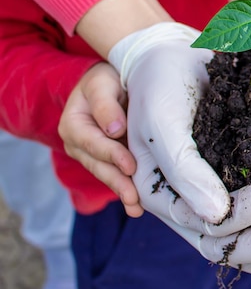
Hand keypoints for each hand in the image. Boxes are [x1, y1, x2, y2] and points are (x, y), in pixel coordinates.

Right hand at [58, 62, 142, 216]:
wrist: (113, 81)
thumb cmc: (107, 79)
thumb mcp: (102, 84)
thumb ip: (106, 105)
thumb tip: (114, 130)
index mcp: (73, 124)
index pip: (93, 143)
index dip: (112, 155)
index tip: (130, 166)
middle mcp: (79, 144)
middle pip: (99, 166)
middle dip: (118, 183)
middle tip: (134, 199)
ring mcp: (92, 155)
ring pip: (107, 175)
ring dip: (123, 191)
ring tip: (137, 208)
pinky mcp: (108, 160)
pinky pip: (117, 175)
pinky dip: (128, 188)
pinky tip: (139, 205)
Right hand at [107, 22, 250, 275]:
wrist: (170, 61)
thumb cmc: (160, 86)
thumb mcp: (164, 122)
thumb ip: (184, 169)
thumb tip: (216, 215)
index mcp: (164, 197)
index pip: (208, 226)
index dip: (247, 214)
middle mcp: (188, 206)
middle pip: (229, 244)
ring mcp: (210, 199)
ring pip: (243, 240)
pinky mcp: (232, 184)